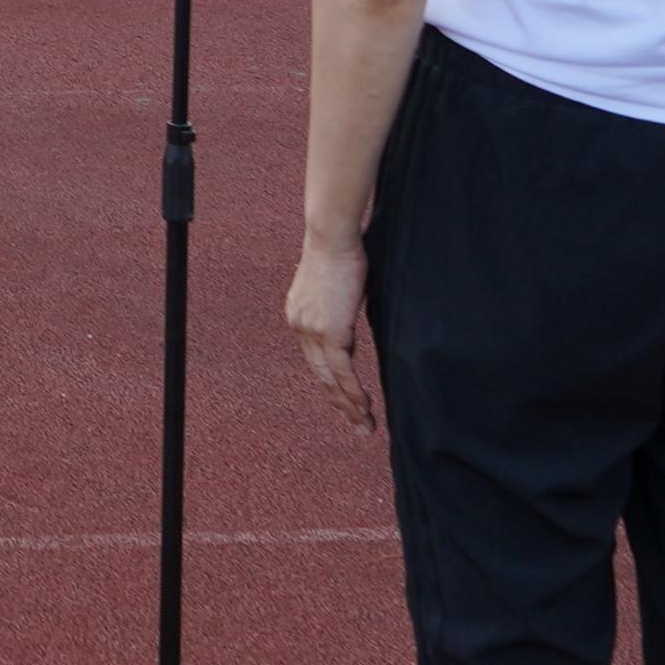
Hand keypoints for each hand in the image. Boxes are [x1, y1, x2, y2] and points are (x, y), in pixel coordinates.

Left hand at [284, 236, 377, 431]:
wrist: (332, 237)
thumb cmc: (340, 253)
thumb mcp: (335, 287)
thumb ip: (339, 310)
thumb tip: (348, 327)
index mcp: (299, 315)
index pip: (316, 357)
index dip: (332, 380)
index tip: (345, 399)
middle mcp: (300, 326)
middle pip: (320, 374)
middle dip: (340, 403)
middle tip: (357, 425)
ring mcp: (312, 331)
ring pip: (331, 379)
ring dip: (349, 406)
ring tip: (365, 427)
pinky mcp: (329, 332)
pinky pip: (342, 371)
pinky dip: (353, 393)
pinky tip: (364, 408)